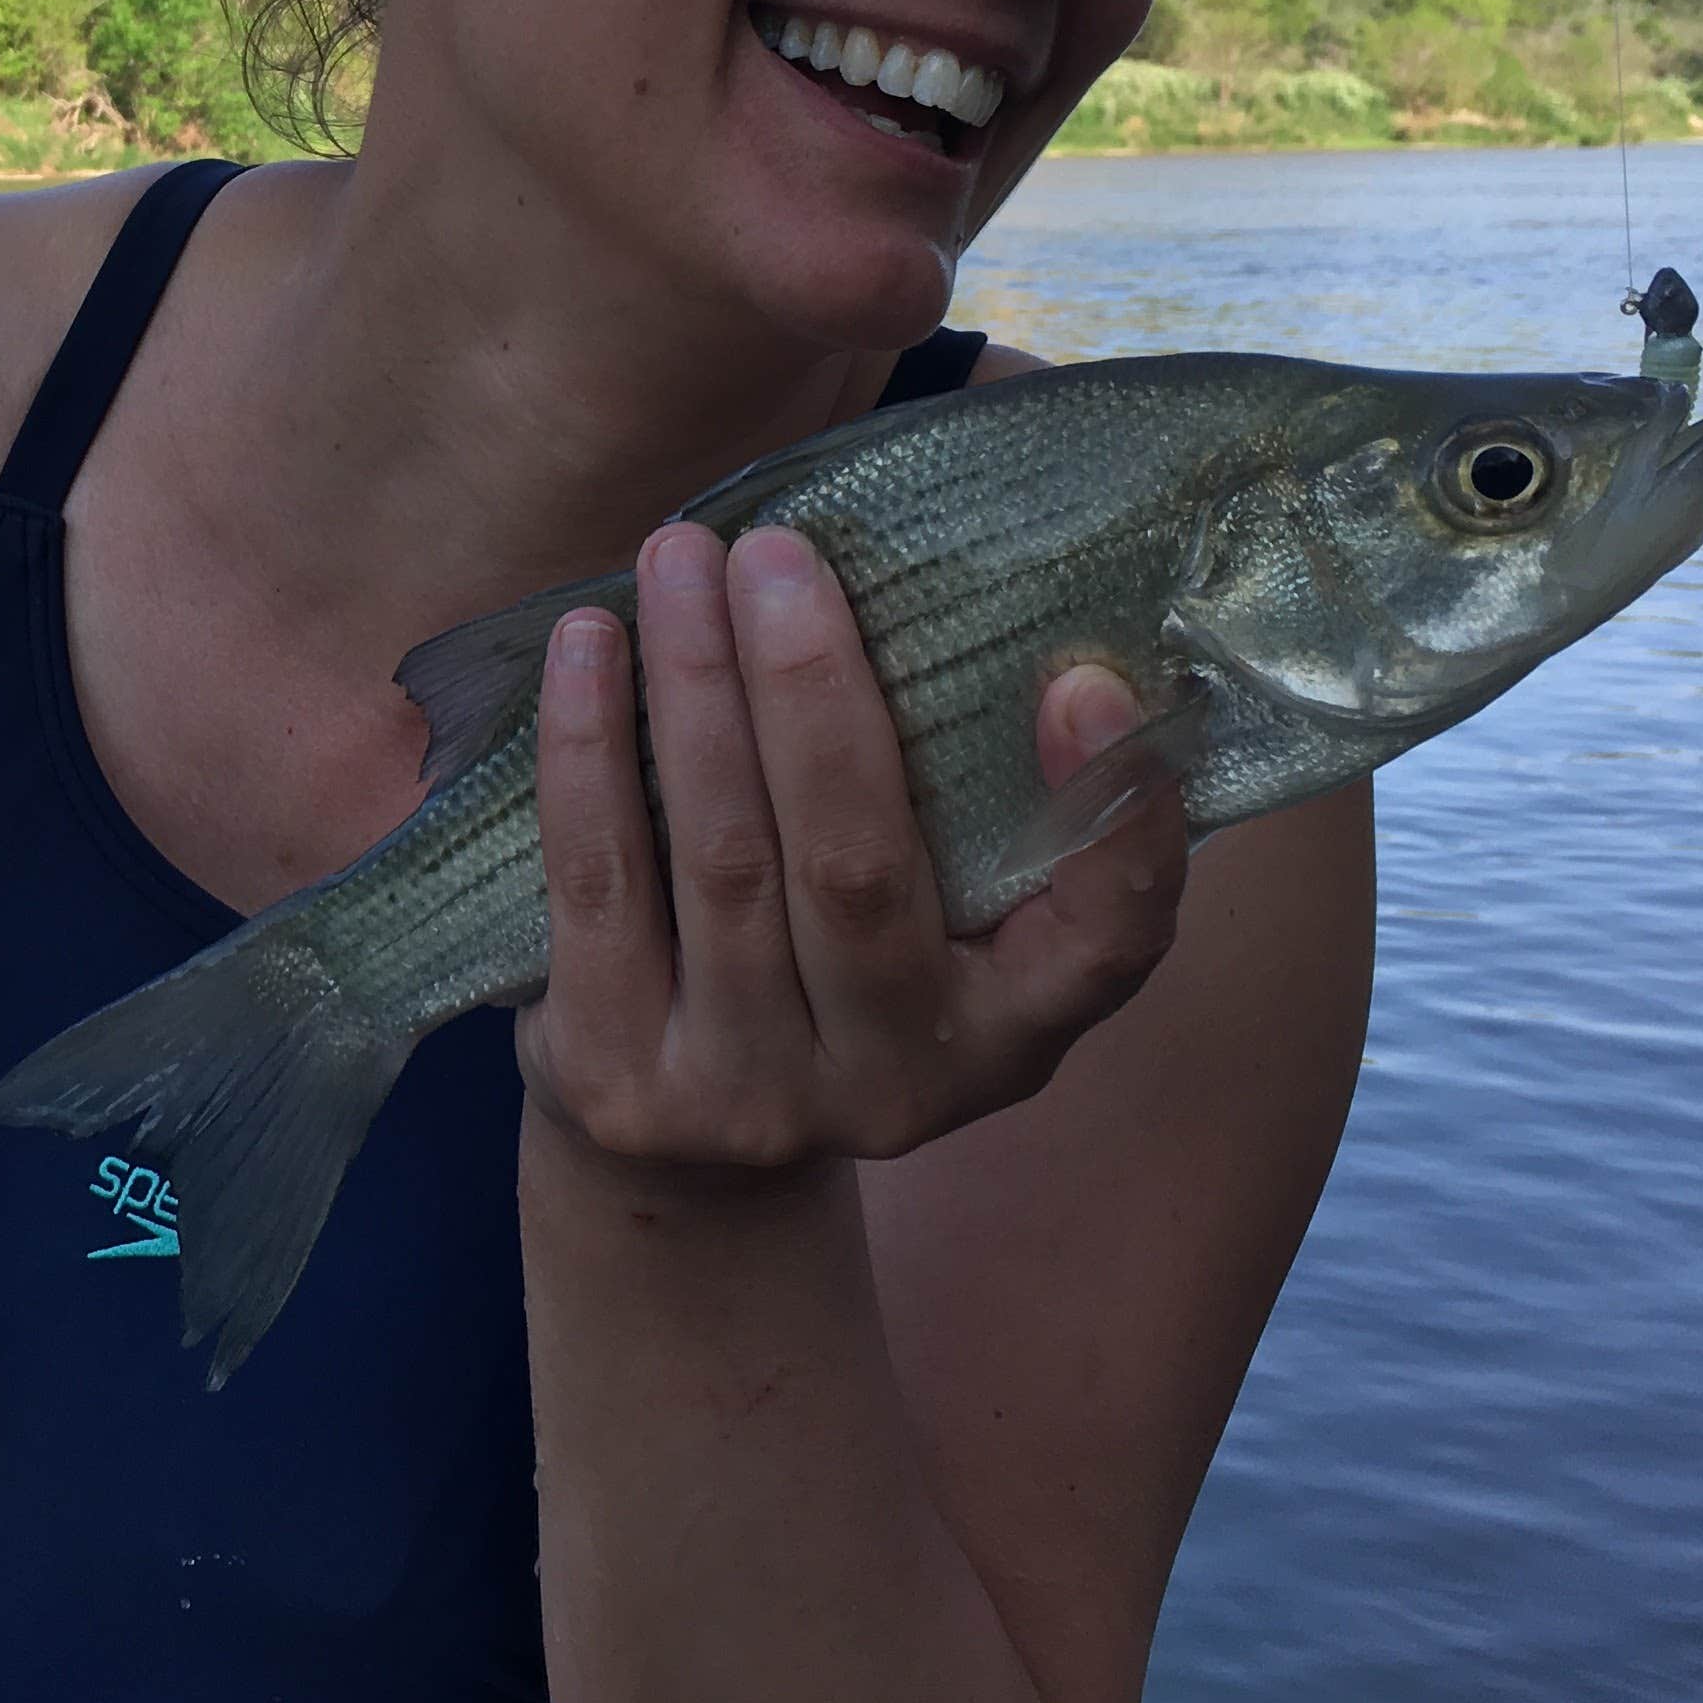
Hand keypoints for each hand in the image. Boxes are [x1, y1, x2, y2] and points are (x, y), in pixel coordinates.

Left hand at [517, 518, 1188, 1176]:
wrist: (686, 1151)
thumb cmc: (833, 963)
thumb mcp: (940, 915)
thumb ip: (976, 797)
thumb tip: (981, 599)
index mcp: (1011, 1030)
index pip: (1108, 943)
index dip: (1116, 820)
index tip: (1086, 682)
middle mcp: (893, 1081)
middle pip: (858, 870)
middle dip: (812, 690)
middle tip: (777, 551)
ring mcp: (750, 1095)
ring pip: (724, 862)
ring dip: (695, 689)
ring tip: (678, 560)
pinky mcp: (621, 1079)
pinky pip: (600, 885)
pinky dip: (588, 752)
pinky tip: (586, 644)